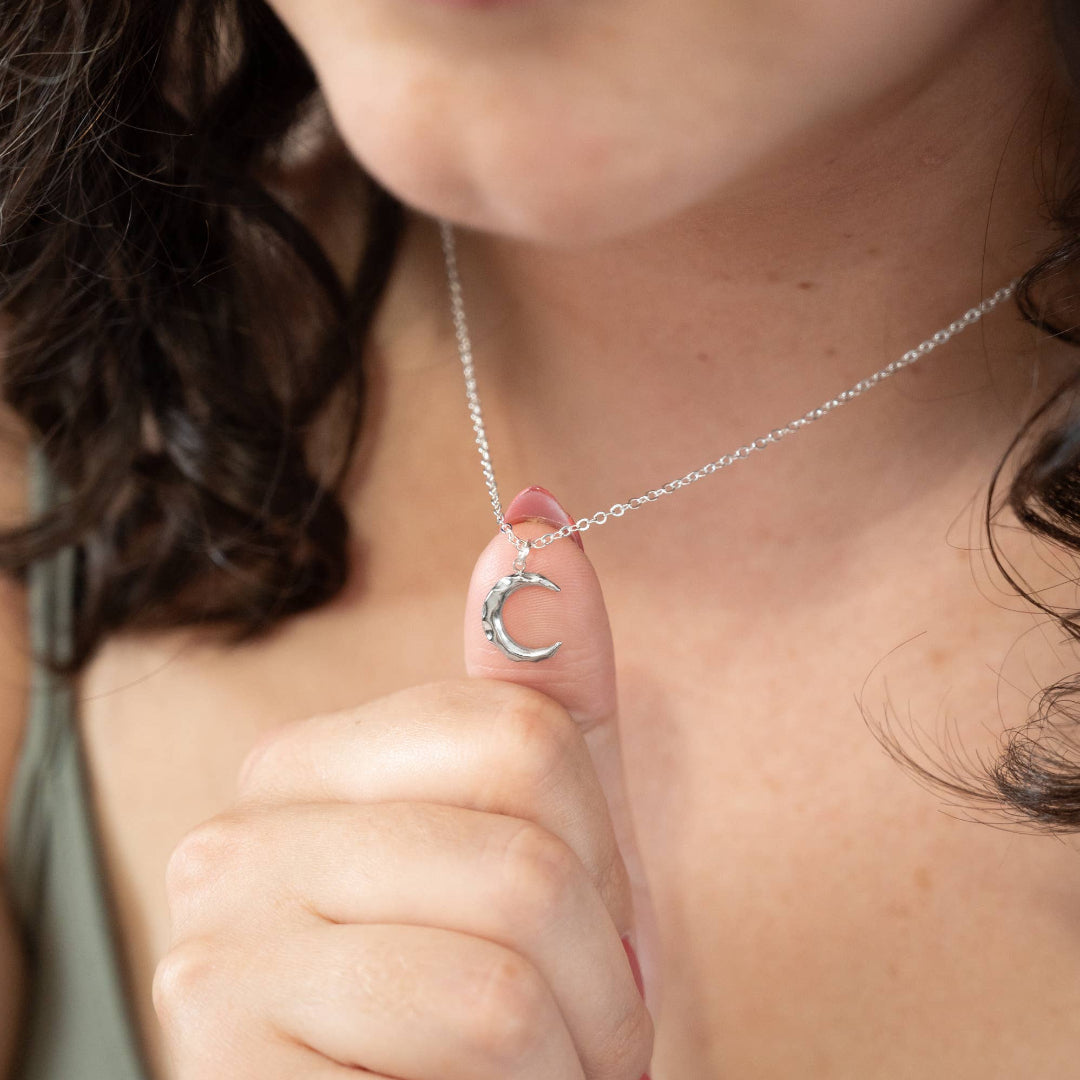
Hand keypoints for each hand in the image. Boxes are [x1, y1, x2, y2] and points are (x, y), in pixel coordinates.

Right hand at [154, 488, 654, 1078]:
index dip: (594, 853)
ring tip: (534, 1071)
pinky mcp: (221, 1049)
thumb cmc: (496, 1023)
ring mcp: (214, 943)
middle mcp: (234, 838)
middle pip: (522, 836)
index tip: (577, 927)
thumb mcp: (547, 839)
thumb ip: (541, 684)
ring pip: (510, 931)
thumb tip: (537, 519)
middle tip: (567, 1021)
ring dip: (577, 1037)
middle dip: (598, 959)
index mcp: (303, 769)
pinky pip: (472, 1019)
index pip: (513, 732)